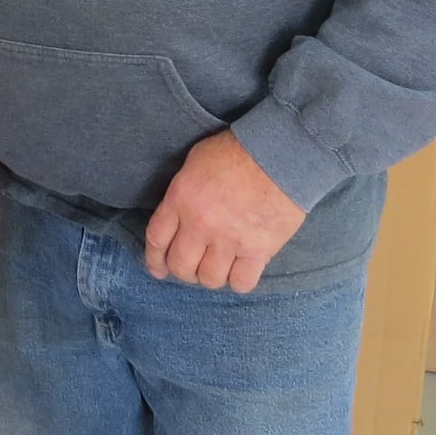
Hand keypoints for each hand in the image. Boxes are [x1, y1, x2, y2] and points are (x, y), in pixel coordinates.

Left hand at [144, 130, 305, 293]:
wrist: (280, 154)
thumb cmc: (237, 150)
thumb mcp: (195, 162)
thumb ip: (182, 193)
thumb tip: (178, 214)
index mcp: (180, 199)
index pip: (157, 239)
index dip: (155, 259)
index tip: (158, 268)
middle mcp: (200, 224)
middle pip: (180, 266)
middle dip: (182, 271)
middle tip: (192, 266)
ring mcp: (229, 240)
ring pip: (209, 279)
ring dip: (210, 276)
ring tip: (217, 266)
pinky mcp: (258, 251)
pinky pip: (241, 283)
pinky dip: (238, 280)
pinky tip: (240, 269)